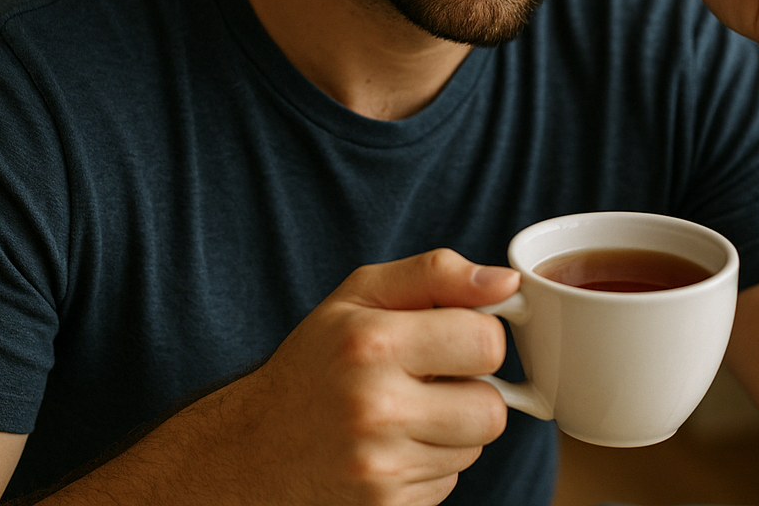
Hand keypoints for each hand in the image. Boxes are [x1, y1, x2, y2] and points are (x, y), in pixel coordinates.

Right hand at [218, 249, 515, 505]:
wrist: (252, 450)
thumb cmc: (315, 362)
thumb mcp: (359, 297)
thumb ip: (436, 274)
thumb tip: (506, 282)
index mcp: (371, 343)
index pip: (487, 341)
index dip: (477, 336)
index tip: (452, 338)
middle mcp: (375, 407)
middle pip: (492, 407)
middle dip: (471, 391)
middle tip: (429, 381)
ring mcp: (380, 466)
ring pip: (474, 447)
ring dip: (451, 429)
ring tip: (402, 414)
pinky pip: (449, 482)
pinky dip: (429, 464)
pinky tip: (390, 448)